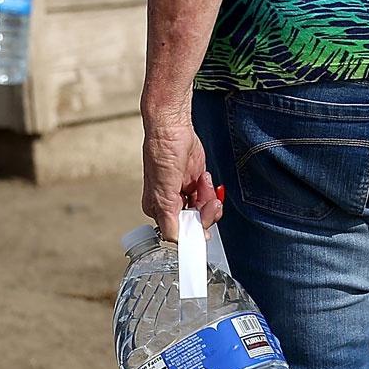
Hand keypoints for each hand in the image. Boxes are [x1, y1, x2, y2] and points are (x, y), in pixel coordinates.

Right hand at [141, 108, 222, 240]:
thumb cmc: (161, 153)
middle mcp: (170, 204)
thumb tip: (174, 241)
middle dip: (205, 213)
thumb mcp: (163, 191)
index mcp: (158, 209)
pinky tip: (203, 177)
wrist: (173, 128)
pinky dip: (210, 190)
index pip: (178, 232)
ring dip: (208, 199)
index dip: (193, 231)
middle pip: (195, 224)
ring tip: (203, 183)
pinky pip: (209, 198)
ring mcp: (184, 195)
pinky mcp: (196, 185)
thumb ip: (169, 219)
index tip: (204, 229)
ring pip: (204, 212)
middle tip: (210, 203)